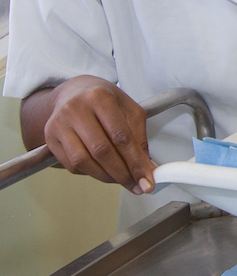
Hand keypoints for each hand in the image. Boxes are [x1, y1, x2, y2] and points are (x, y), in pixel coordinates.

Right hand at [40, 75, 155, 193]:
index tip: (146, 180)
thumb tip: (147, 169)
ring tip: (121, 180)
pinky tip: (102, 170)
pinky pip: (71, 165)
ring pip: (83, 161)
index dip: (135, 163)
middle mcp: (75, 109)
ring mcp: (59, 123)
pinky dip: (90, 173)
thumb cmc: (105, 100)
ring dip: (106, 177)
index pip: (121, 137)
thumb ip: (140, 139)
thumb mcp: (129, 111)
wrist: (75, 91)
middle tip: (136, 185)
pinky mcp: (50, 137)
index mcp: (99, 98)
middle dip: (122, 174)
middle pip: (101, 151)